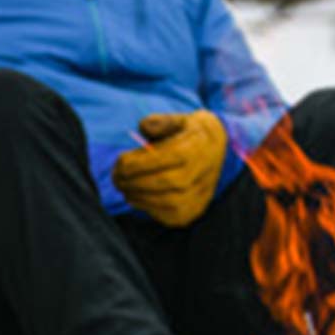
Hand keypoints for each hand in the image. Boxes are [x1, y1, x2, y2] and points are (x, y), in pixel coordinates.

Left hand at [113, 110, 227, 227]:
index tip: (119, 162)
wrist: (218, 149)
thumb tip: (143, 129)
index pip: (163, 159)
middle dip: (134, 182)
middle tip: (115, 178)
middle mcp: (201, 174)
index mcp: (195, 149)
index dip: (136, 164)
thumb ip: (159, 122)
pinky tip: (137, 198)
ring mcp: (200, 195)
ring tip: (124, 188)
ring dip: (139, 197)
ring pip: (167, 202)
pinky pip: (170, 216)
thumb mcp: (178, 119)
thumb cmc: (190, 133)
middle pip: (164, 182)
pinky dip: (149, 208)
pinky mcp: (195, 210)